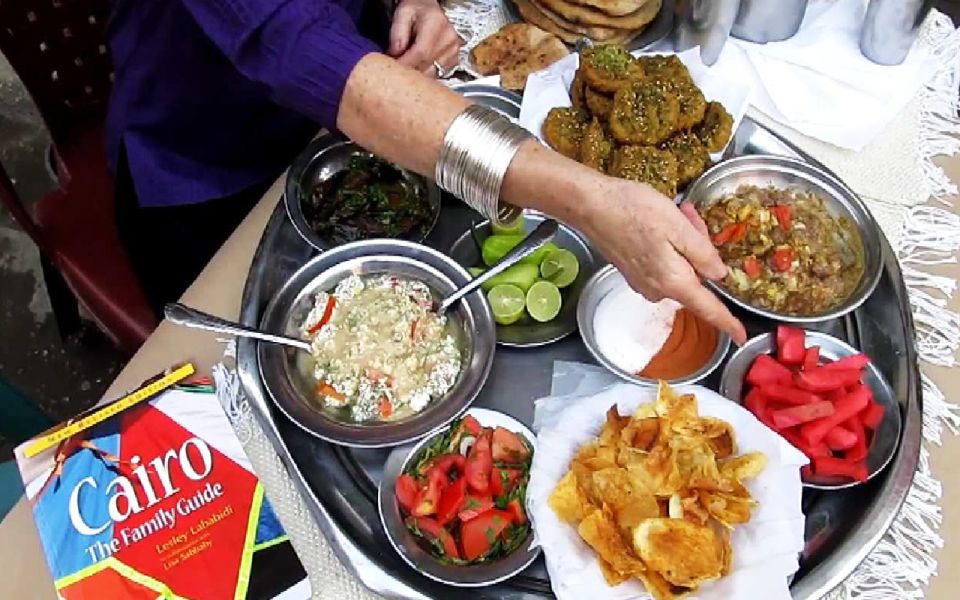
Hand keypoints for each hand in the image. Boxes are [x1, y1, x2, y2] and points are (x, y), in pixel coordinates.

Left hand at [389, 0, 461, 76]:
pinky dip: (426, 73)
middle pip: (427, 65)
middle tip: (397, 67)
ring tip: (407, 64)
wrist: (429, 10)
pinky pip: (438, 74)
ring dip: (417, 73)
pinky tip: (418, 65)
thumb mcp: (402, 14)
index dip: (405, 64)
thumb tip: (395, 54)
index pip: (421, 52)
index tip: (393, 68)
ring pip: (432, 73)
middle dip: (409, 70)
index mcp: (436, 23)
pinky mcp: (454, 59)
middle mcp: (448, 38)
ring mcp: (453, 50)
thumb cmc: (416, 9)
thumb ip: (397, 33)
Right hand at [577, 177, 746, 344]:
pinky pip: (664, 265)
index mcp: (675, 281)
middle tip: (691, 216)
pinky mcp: (633, 273)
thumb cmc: (635, 211)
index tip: (741, 337)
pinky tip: (660, 223)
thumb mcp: (679, 227)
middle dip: (701, 250)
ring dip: (685, 243)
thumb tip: (719, 275)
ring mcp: (643, 283)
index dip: (727, 323)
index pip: (708, 309)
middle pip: (695, 278)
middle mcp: (659, 290)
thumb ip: (704, 255)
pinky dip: (669, 246)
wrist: (591, 206)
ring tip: (676, 213)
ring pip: (680, 268)